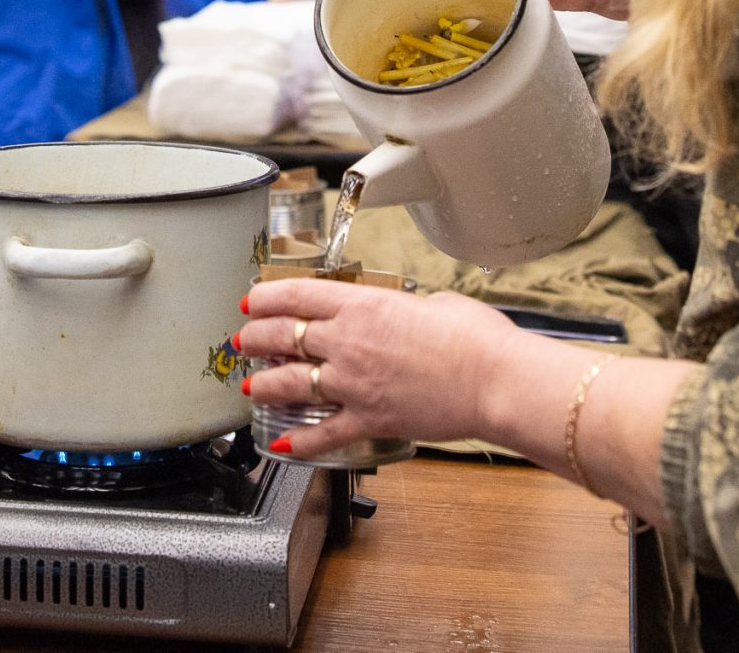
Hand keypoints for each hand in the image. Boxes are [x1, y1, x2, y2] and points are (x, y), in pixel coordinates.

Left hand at [233, 279, 517, 460]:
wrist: (494, 381)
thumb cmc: (475, 339)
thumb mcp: (436, 303)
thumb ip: (408, 306)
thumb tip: (408, 311)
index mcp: (363, 305)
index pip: (296, 295)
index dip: (266, 298)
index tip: (253, 302)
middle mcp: (348, 342)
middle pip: (283, 336)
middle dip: (256, 338)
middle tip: (244, 341)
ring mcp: (354, 383)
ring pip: (290, 383)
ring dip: (264, 385)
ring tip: (250, 387)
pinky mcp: (368, 419)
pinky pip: (322, 432)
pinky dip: (298, 440)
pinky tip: (281, 443)